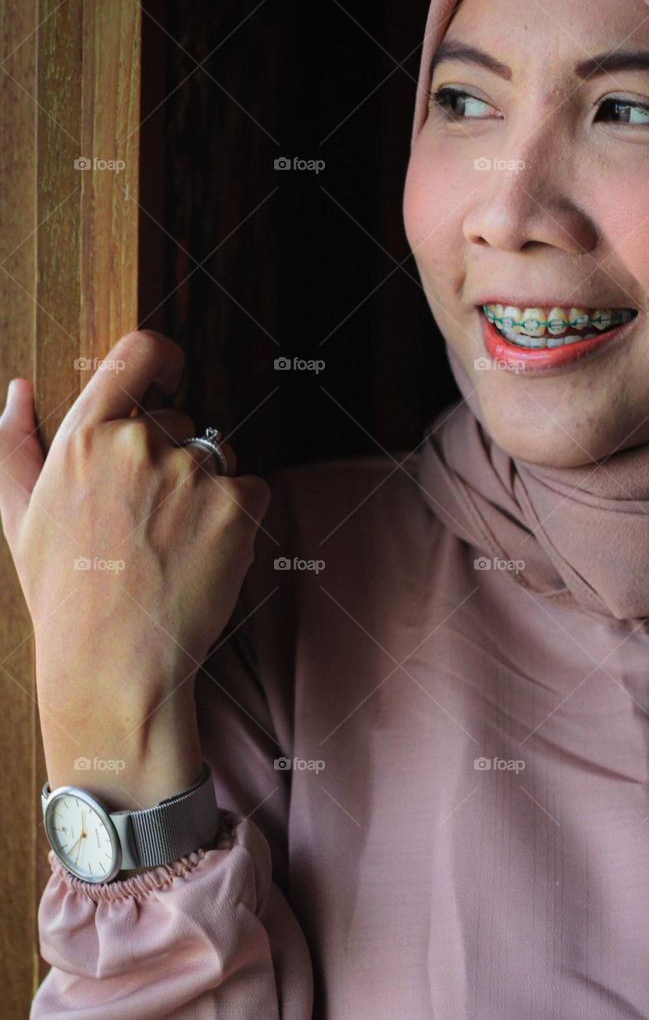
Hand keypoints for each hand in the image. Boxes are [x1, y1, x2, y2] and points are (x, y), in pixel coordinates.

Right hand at [0, 330, 271, 800]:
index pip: (139, 352)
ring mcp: (191, 472)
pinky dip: (239, 519)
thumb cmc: (64, 596)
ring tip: (173, 548)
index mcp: (85, 434)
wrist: (112, 666)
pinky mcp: (236, 506)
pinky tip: (204, 558)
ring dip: (207, 492)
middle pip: (181, 424)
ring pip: (218, 459)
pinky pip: (252, 491)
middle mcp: (139, 442)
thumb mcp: (21, 517)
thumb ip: (15, 444)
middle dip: (175, 462)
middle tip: (151, 525)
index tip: (172, 375)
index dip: (163, 358)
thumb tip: (17, 389)